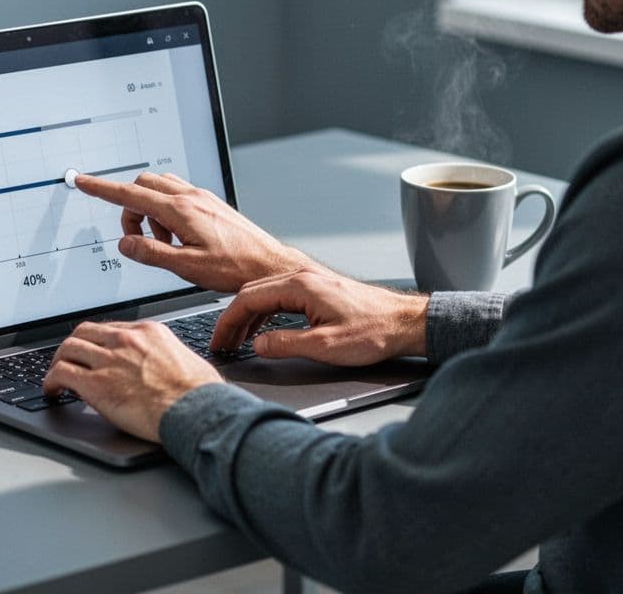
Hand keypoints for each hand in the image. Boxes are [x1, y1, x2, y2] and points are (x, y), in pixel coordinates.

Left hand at [43, 320, 223, 441]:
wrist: (196, 410)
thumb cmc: (200, 394)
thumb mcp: (184, 360)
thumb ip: (166, 357)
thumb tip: (164, 368)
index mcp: (148, 332)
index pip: (110, 329)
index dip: (97, 342)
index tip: (93, 353)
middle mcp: (125, 340)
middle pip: (84, 332)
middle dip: (73, 347)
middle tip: (69, 360)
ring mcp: (109, 360)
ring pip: (67, 349)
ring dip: (58, 362)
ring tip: (56, 376)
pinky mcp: (96, 384)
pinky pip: (61, 373)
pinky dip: (50, 381)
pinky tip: (52, 390)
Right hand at [75, 171, 313, 291]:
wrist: (269, 264)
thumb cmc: (235, 268)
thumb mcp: (187, 268)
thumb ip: (152, 253)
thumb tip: (125, 243)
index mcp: (181, 211)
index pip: (130, 194)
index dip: (102, 188)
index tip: (82, 181)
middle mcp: (191, 197)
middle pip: (142, 185)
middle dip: (129, 208)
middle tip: (137, 238)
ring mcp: (201, 197)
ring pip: (159, 188)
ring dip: (149, 210)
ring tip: (163, 243)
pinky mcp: (209, 203)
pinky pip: (176, 196)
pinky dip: (166, 212)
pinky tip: (179, 239)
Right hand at [210, 266, 430, 365]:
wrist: (404, 323)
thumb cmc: (374, 331)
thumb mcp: (325, 346)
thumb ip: (286, 344)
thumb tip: (258, 345)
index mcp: (300, 285)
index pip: (248, 297)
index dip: (228, 321)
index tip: (219, 339)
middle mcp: (303, 277)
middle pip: (252, 292)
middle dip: (232, 318)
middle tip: (221, 343)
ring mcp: (311, 281)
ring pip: (265, 294)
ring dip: (247, 317)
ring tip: (236, 341)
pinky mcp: (318, 290)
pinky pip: (280, 298)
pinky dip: (264, 314)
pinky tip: (261, 331)